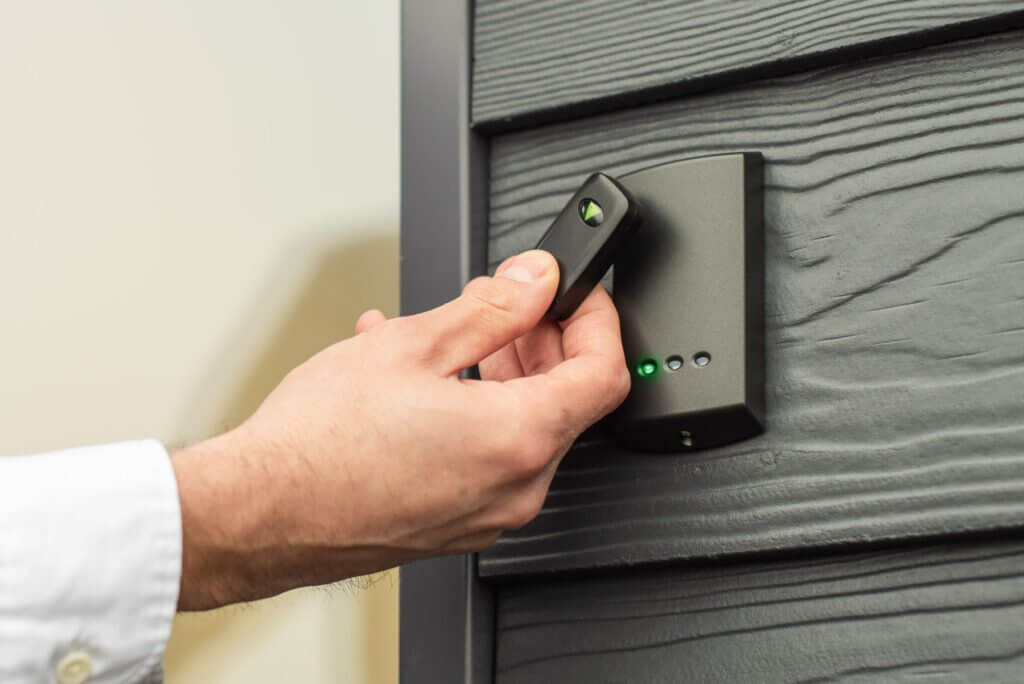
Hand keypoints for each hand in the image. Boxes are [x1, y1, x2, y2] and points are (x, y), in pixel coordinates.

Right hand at [171, 249, 628, 609]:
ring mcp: (487, 513)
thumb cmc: (318, 443)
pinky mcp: (457, 524)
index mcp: (518, 438)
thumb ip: (491, 308)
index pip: (605, 372)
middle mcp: (515, 486)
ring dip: (505, 373)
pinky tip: (425, 380)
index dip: (597, 320)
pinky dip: (474, 411)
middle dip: (544, 342)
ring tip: (451, 337)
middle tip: (507, 306)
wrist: (260, 513)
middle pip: (567, 400)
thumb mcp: (413, 345)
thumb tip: (534, 281)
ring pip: (525, 428)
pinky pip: (487, 457)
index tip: (576, 294)